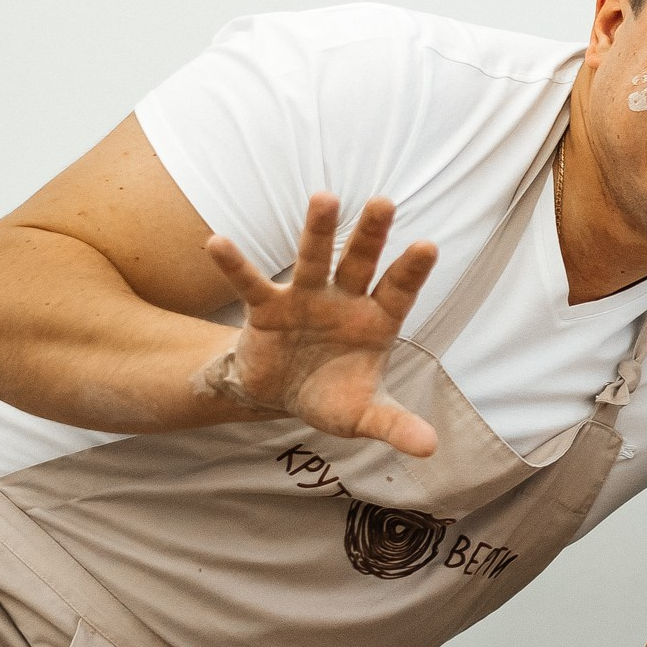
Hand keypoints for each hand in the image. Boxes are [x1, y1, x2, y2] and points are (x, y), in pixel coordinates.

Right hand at [200, 193, 441, 456]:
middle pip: (361, 262)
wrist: (283, 395)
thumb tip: (430, 448)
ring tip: (325, 197)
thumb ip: (394, 424)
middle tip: (385, 202)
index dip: (412, 270)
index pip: (399, 290)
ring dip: (318, 231)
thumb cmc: (334, 396)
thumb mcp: (364, 415)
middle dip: (372, 234)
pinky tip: (216, 242)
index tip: (429, 245)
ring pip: (314, 259)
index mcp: (376, 320)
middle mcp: (344, 300)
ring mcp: (306, 299)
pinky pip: (250, 283)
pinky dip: (234, 264)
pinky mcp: (266, 307)